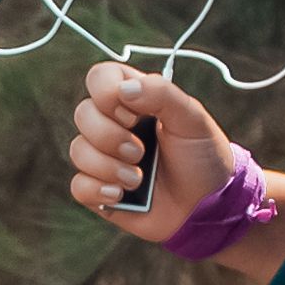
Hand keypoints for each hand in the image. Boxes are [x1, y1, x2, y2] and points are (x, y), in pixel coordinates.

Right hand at [66, 63, 233, 237]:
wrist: (207, 207)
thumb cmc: (202, 157)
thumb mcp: (193, 119)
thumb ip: (162, 94)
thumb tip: (123, 89)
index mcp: (135, 100)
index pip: (99, 78)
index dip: (107, 93)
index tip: (134, 114)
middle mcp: (113, 125)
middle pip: (83, 114)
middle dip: (111, 137)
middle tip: (141, 151)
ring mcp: (103, 158)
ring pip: (78, 151)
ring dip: (110, 167)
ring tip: (139, 180)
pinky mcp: (98, 190)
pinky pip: (78, 186)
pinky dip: (100, 190)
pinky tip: (122, 195)